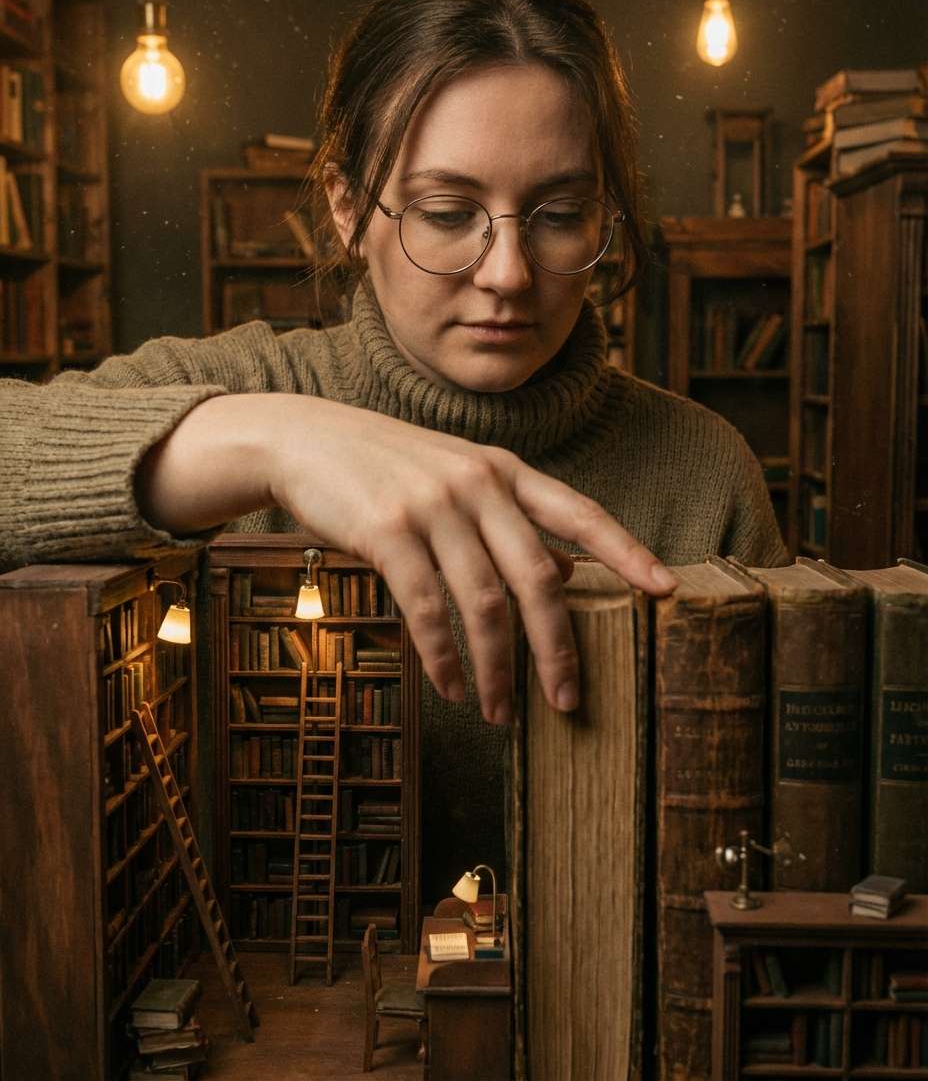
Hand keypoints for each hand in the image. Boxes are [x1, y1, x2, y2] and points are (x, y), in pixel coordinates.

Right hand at [268, 398, 675, 723]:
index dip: (628, 552)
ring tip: (500, 713)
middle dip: (558, 648)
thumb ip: (512, 521)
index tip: (666, 590)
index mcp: (504, 471)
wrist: (304, 440)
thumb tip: (566, 573)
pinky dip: (444, 658)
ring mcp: (433, 507)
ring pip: (485, 603)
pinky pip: (428, 610)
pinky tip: (451, 687)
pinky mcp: (388, 532)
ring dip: (498, 669)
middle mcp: (478, 485)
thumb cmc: (387, 467)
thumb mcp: (459, 479)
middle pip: (539, 578)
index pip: (581, 513)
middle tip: (568, 701)